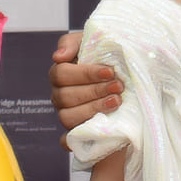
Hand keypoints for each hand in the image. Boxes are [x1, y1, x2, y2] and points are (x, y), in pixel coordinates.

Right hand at [50, 32, 122, 147]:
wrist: (122, 72)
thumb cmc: (103, 55)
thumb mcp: (89, 41)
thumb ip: (72, 43)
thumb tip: (58, 56)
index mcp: (60, 74)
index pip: (62, 74)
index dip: (85, 74)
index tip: (110, 71)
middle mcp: (60, 96)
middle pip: (66, 97)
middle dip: (95, 91)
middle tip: (119, 86)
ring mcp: (67, 114)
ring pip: (69, 118)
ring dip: (94, 109)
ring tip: (117, 101)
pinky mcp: (77, 131)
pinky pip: (69, 140)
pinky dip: (77, 139)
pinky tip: (95, 133)